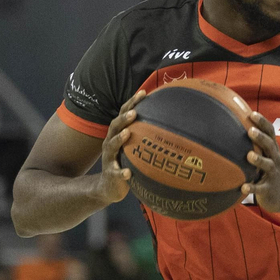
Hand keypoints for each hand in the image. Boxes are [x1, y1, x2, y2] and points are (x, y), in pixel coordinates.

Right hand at [96, 89, 145, 204]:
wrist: (109, 187)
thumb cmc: (126, 163)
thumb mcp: (134, 148)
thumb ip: (146, 136)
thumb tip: (170, 123)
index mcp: (118, 135)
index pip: (124, 115)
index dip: (132, 103)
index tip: (144, 93)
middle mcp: (111, 143)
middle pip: (114, 126)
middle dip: (123, 118)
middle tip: (134, 113)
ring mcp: (109, 159)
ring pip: (111, 146)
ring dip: (119, 139)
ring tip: (128, 133)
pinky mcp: (111, 175)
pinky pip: (116, 173)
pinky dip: (121, 172)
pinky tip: (128, 173)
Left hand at [241, 111, 279, 214]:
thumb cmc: (269, 172)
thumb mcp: (266, 157)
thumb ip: (254, 144)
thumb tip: (231, 126)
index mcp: (272, 150)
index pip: (270, 133)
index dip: (263, 123)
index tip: (252, 114)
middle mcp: (274, 160)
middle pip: (270, 146)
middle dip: (261, 138)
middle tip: (250, 131)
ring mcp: (272, 174)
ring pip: (267, 165)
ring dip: (259, 160)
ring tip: (249, 155)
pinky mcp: (268, 190)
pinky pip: (260, 189)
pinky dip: (252, 187)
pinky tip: (243, 187)